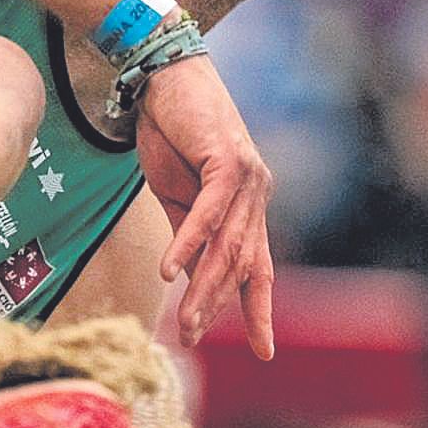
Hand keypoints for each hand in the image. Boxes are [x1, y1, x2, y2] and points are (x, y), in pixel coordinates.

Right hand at [134, 54, 275, 359]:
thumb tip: (188, 278)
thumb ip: (189, 234)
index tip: (263, 351)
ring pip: (226, 246)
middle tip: (193, 339)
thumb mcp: (176, 195)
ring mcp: (248, 179)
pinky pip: (209, 214)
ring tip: (185, 319)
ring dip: (203, 286)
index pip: (257, 268)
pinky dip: (188, 243)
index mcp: (249, 207)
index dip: (258, 310)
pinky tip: (169, 271)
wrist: (164, 76)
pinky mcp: (227, 162)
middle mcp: (257, 195)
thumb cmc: (169, 133)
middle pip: (241, 264)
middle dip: (218, 307)